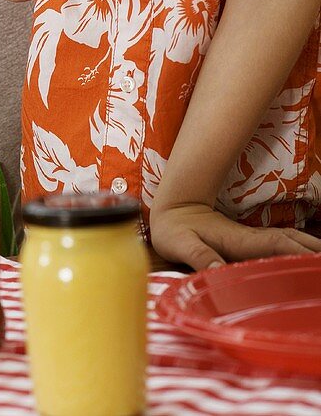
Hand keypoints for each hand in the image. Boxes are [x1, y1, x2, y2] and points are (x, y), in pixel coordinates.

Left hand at [150, 202, 320, 269]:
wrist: (172, 207)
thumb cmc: (174, 228)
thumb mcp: (180, 243)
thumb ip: (199, 256)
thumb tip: (217, 271)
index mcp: (238, 239)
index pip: (276, 245)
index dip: (299, 252)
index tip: (317, 263)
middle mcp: (250, 238)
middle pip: (291, 241)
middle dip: (313, 251)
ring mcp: (251, 240)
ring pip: (288, 242)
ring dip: (309, 249)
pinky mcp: (248, 244)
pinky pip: (280, 247)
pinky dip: (297, 251)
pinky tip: (305, 262)